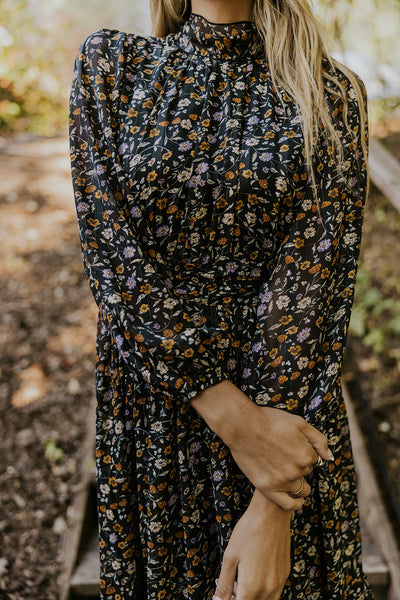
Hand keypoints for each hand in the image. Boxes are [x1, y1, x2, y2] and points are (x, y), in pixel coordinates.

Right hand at [190, 380, 332, 509]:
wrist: (242, 425)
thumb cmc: (270, 421)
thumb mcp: (299, 423)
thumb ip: (319, 440)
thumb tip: (330, 457)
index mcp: (307, 455)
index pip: (313, 460)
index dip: (304, 452)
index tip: (291, 446)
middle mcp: (297, 471)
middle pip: (306, 472)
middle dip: (299, 465)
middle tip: (283, 454)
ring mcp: (282, 481)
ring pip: (300, 488)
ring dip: (296, 482)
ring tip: (284, 470)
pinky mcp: (268, 488)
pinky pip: (288, 504)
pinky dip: (295, 503)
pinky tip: (295, 499)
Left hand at [213, 489, 291, 599]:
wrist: (272, 513)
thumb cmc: (249, 531)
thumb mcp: (230, 556)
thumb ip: (224, 583)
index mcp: (252, 587)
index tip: (223, 595)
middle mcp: (268, 589)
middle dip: (239, 599)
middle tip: (230, 587)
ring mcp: (279, 582)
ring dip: (251, 598)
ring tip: (240, 582)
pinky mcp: (285, 574)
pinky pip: (274, 593)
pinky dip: (262, 592)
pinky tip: (253, 576)